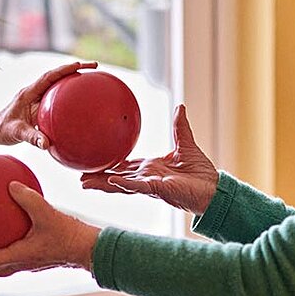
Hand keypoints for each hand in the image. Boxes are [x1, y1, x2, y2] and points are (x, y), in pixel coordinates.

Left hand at [0, 60, 96, 147]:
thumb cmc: (3, 130)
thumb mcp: (16, 133)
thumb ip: (31, 137)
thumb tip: (47, 144)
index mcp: (28, 93)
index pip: (48, 77)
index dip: (64, 69)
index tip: (80, 65)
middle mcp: (34, 92)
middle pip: (57, 75)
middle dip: (75, 68)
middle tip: (95, 66)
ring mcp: (38, 98)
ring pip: (58, 84)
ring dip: (74, 80)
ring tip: (94, 79)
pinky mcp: (40, 105)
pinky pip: (58, 97)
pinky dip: (70, 95)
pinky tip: (82, 102)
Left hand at [0, 182, 100, 276]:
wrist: (90, 249)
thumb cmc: (68, 234)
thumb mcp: (46, 212)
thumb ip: (28, 198)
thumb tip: (10, 184)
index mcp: (19, 256)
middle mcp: (23, 263)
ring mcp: (33, 263)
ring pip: (6, 267)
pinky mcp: (42, 259)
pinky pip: (19, 258)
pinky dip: (10, 251)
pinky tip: (16, 234)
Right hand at [80, 105, 217, 214]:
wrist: (214, 189)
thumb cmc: (202, 172)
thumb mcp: (186, 144)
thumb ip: (180, 127)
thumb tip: (180, 107)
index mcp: (152, 169)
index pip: (126, 168)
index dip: (111, 166)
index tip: (96, 164)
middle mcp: (148, 178)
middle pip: (117, 178)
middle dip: (99, 178)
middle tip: (80, 177)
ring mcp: (151, 185)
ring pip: (121, 184)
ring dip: (103, 183)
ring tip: (85, 182)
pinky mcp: (159, 189)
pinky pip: (138, 185)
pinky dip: (124, 183)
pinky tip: (111, 180)